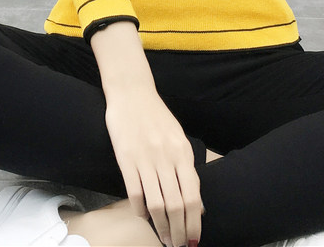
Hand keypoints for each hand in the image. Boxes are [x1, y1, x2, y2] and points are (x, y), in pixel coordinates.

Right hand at [104, 85, 202, 246]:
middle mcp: (167, 157)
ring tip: (164, 239)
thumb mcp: (178, 138)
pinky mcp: (126, 159)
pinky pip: (135, 193)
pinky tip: (144, 217)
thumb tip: (198, 204)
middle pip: (176, 205)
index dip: (194, 223)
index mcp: (183, 152)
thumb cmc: (156, 116)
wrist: (132, 92)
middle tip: (178, 246)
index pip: (193, 197)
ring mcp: (145, 158)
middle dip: (180, 232)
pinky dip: (141, 210)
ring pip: (157, 204)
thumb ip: (187, 169)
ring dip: (161, 227)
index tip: (194, 240)